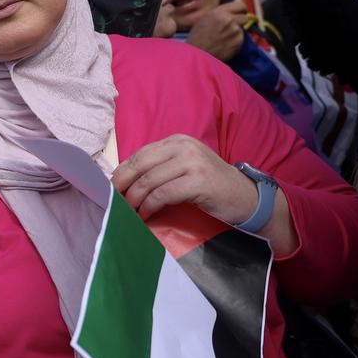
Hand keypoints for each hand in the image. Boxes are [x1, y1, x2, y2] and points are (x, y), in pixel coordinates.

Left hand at [113, 134, 257, 222]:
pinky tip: (145, 216)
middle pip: (139, 165)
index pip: (139, 155)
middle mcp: (184, 147)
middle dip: (122, 187)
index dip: (121, 174)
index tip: (111, 191)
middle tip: (114, 204)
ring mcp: (192, 162)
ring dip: (134, 200)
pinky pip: (162, 194)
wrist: (247, 199)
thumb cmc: (210, 188)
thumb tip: (121, 182)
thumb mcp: (183, 170)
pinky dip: (149, 207)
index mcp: (177, 141)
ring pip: (148, 181)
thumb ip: (158, 169)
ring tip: (128, 214)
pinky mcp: (198, 181)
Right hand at [185, 2, 246, 61]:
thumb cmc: (197, 38)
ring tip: (223, 39)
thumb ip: (220, 13)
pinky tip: (224, 45)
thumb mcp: (205, 19)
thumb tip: (232, 12)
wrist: (197, 55)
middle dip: (239, 22)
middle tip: (231, 28)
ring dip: (236, 33)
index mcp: (219, 13)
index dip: (240, 10)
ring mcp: (235, 31)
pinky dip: (235, 42)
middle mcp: (229, 20)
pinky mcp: (239, 42)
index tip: (239, 13)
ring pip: (242, 29)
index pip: (240, 5)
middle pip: (244, 17)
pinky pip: (241, 40)